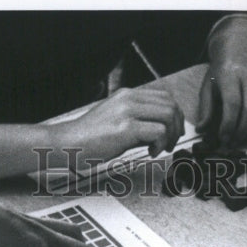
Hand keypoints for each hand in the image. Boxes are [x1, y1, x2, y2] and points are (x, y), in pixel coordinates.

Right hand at [56, 86, 184, 159]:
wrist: (69, 142)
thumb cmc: (91, 137)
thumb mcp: (118, 120)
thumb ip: (139, 120)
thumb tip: (161, 130)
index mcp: (128, 95)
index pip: (165, 97)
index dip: (175, 115)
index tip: (172, 132)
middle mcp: (129, 99)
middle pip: (170, 105)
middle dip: (176, 127)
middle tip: (170, 143)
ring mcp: (127, 112)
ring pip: (168, 116)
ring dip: (170, 136)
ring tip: (159, 148)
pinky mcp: (126, 128)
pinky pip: (158, 132)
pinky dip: (160, 144)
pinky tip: (150, 152)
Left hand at [197, 49, 246, 145]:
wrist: (241, 51)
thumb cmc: (221, 72)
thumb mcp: (208, 86)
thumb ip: (205, 109)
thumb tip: (201, 130)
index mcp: (230, 75)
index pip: (233, 104)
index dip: (229, 125)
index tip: (222, 138)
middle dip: (241, 132)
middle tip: (230, 143)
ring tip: (240, 139)